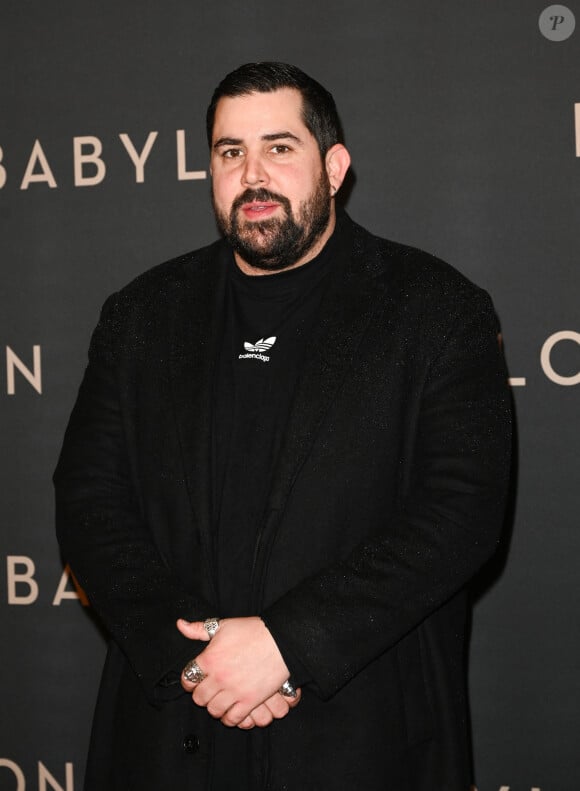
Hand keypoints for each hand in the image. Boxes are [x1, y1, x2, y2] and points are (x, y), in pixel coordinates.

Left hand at [177, 617, 299, 726]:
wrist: (280, 640)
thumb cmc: (252, 630)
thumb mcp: (223, 626)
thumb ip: (199, 629)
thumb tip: (181, 625)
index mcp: (209, 659)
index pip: (187, 679)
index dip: (189, 681)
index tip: (195, 680)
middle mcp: (218, 678)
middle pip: (199, 698)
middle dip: (202, 694)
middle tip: (209, 690)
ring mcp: (234, 691)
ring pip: (214, 710)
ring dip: (215, 707)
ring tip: (220, 700)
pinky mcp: (250, 701)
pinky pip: (233, 718)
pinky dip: (230, 717)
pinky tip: (232, 710)